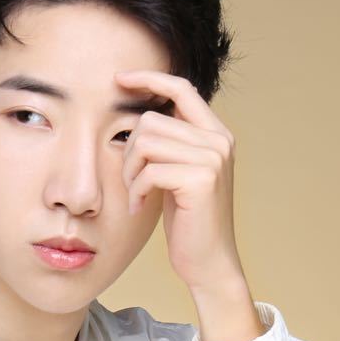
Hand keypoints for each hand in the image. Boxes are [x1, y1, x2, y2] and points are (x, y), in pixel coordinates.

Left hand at [113, 69, 245, 292]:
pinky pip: (149, 171)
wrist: (209, 261)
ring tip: (136, 193)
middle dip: (129, 151)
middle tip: (131, 182)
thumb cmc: (189, 220)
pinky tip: (140, 207)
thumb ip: (171, 142)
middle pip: (150, 120)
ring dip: (130, 171)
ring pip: (146, 143)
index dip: (150, 79)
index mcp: (216, 134)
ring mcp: (212, 159)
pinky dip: (136, 190)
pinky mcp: (201, 179)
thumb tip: (140, 114)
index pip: (181, 89)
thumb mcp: (179, 172)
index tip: (120, 80)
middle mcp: (219, 141)